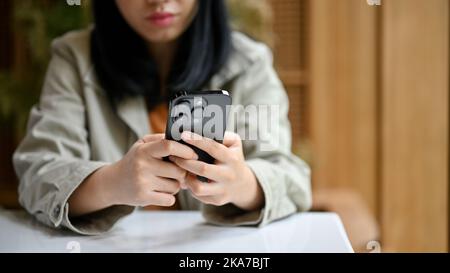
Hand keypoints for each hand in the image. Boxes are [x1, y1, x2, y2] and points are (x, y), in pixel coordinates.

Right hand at [69, 134, 198, 215]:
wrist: (113, 183)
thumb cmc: (134, 161)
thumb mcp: (142, 144)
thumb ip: (161, 139)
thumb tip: (184, 139)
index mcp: (144, 150)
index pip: (169, 146)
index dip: (185, 150)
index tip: (194, 155)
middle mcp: (142, 165)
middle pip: (178, 170)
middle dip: (182, 172)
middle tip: (178, 172)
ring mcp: (142, 183)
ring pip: (175, 186)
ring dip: (175, 185)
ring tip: (165, 182)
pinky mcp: (143, 198)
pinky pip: (169, 199)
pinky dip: (169, 197)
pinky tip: (160, 192)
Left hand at [169, 131, 263, 210]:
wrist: (242, 185)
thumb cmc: (233, 158)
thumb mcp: (234, 144)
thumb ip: (222, 135)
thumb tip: (204, 129)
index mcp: (232, 159)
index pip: (213, 148)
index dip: (197, 141)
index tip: (183, 135)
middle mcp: (229, 175)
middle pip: (203, 169)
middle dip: (185, 162)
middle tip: (173, 155)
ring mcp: (223, 190)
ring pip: (198, 187)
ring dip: (186, 178)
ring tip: (180, 170)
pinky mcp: (216, 200)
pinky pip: (198, 195)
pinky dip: (189, 186)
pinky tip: (186, 177)